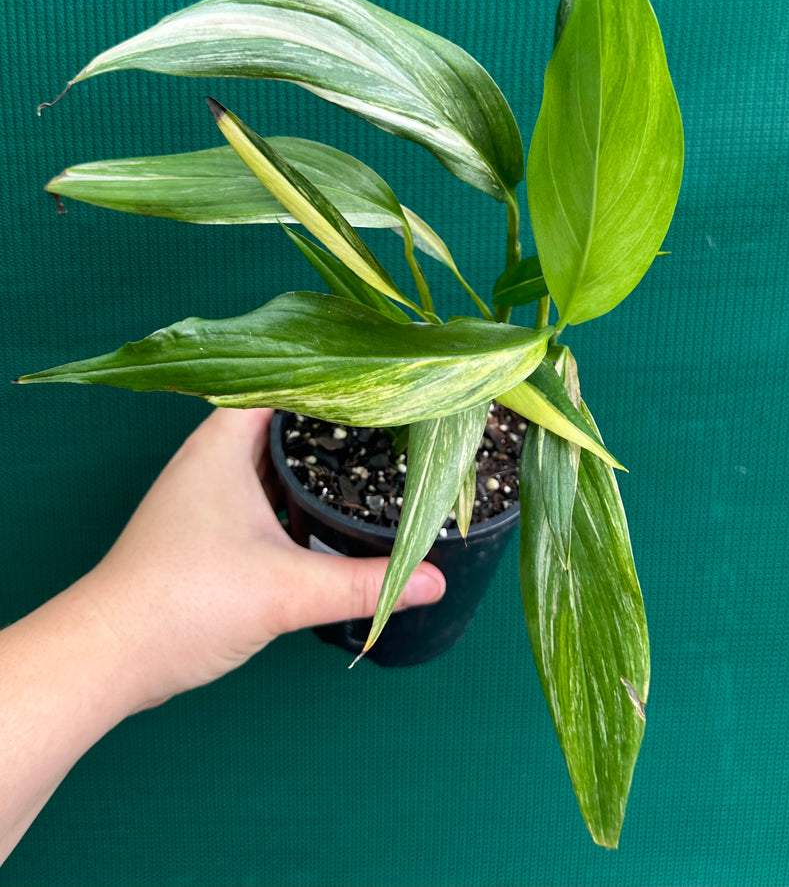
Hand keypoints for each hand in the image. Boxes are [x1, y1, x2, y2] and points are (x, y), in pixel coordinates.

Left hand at [80, 407, 445, 707]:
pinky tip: (323, 513)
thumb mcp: (287, 590)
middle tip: (389, 419)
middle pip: (279, 418)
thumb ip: (363, 584)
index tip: (382, 377)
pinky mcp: (202, 528)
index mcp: (222, 443)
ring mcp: (203, 493)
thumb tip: (435, 581)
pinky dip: (291, 494)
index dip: (332, 375)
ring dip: (310, 460)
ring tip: (367, 457)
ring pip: (267, 459)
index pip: (283, 382)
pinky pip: (258, 492)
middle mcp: (209, 457)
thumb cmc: (185, 602)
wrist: (108, 656)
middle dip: (331, 419)